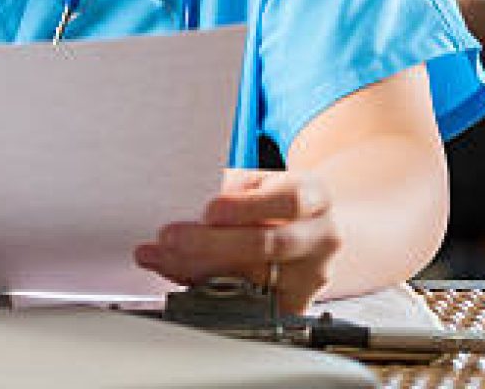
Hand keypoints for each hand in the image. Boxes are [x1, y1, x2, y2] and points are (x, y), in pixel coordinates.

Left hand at [135, 169, 340, 315]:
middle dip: (213, 243)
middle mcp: (320, 238)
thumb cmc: (277, 199)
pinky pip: (249, 304)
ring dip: (201, 268)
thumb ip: (230, 189)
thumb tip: (182, 199)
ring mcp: (312, 275)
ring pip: (255, 279)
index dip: (247, 207)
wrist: (312, 228)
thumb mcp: (260, 180)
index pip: (288, 201)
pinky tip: (180, 275)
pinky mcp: (296, 303)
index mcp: (314, 197)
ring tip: (164, 256)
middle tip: (171, 238)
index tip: (209, 211)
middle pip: (270, 244)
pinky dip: (208, 290)